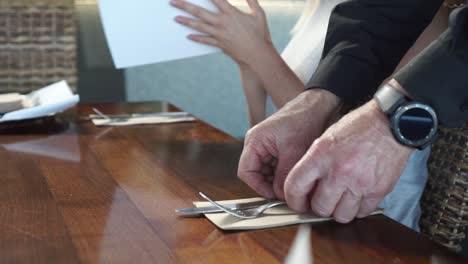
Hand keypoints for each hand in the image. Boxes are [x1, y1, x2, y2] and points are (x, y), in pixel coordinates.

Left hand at [171, 0, 273, 65]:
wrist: (258, 55)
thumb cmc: (260, 34)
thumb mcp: (259, 14)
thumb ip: (252, 1)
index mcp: (231, 13)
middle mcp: (222, 22)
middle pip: (200, 11)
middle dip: (185, 5)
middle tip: (173, 1)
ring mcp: (219, 34)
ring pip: (199, 26)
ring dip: (186, 21)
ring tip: (176, 18)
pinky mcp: (219, 44)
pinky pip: (205, 40)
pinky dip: (197, 38)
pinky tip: (188, 35)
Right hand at [238, 90, 340, 198]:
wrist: (318, 106)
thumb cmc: (304, 120)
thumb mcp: (293, 152)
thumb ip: (284, 176)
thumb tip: (280, 196)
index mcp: (254, 141)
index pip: (246, 172)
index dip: (258, 187)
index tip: (273, 196)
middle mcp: (256, 144)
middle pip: (255, 174)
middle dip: (270, 185)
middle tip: (286, 193)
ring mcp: (266, 146)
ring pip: (266, 172)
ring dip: (278, 180)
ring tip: (293, 184)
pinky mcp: (276, 148)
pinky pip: (275, 167)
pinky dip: (283, 173)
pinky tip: (295, 175)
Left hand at [284, 100, 413, 222]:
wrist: (392, 123)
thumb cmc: (359, 127)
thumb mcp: (325, 138)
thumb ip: (314, 162)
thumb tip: (305, 185)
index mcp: (320, 156)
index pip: (295, 188)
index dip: (293, 200)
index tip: (298, 202)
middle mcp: (338, 172)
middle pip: (319, 208)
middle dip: (318, 207)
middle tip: (322, 199)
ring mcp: (359, 183)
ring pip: (341, 216)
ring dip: (339, 210)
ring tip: (341, 198)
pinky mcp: (378, 191)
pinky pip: (362, 213)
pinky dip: (358, 208)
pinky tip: (357, 196)